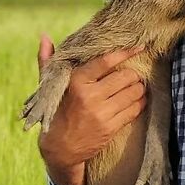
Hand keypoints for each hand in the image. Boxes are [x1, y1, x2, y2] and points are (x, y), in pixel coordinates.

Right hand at [37, 34, 146, 184]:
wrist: (60, 148)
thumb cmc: (56, 112)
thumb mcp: (49, 87)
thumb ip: (47, 60)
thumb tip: (44, 36)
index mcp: (76, 82)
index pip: (106, 61)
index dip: (125, 53)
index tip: (138, 47)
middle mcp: (90, 96)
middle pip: (125, 77)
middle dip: (133, 74)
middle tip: (132, 74)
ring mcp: (102, 113)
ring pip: (133, 93)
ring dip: (138, 88)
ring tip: (135, 86)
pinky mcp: (111, 128)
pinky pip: (134, 110)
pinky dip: (139, 102)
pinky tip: (136, 99)